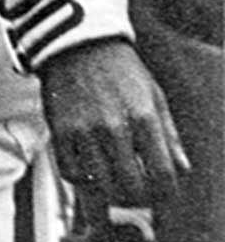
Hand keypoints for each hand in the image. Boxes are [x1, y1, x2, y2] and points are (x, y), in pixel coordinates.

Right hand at [40, 38, 185, 205]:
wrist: (76, 43)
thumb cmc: (121, 70)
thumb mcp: (154, 96)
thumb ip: (169, 135)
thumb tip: (182, 170)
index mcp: (144, 118)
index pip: (163, 176)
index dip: (166, 194)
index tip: (163, 194)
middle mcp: (114, 127)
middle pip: (131, 187)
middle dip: (139, 199)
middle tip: (138, 195)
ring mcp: (83, 130)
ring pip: (100, 186)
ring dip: (110, 194)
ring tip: (114, 189)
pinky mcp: (59, 130)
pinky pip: (70, 172)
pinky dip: (82, 180)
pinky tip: (90, 172)